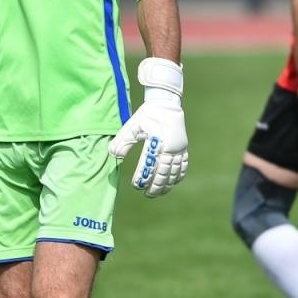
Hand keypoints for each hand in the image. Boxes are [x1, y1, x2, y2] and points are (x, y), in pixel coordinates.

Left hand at [109, 57, 188, 197]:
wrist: (166, 104)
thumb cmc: (146, 115)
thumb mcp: (132, 125)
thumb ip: (123, 141)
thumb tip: (113, 155)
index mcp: (157, 142)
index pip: (149, 165)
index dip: (143, 177)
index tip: (136, 185)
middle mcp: (170, 147)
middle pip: (164, 172)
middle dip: (156, 186)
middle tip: (147, 194)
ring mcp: (179, 148)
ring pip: (174, 172)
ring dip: (167, 184)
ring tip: (158, 193)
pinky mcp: (184, 147)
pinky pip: (183, 166)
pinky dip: (178, 176)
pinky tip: (172, 183)